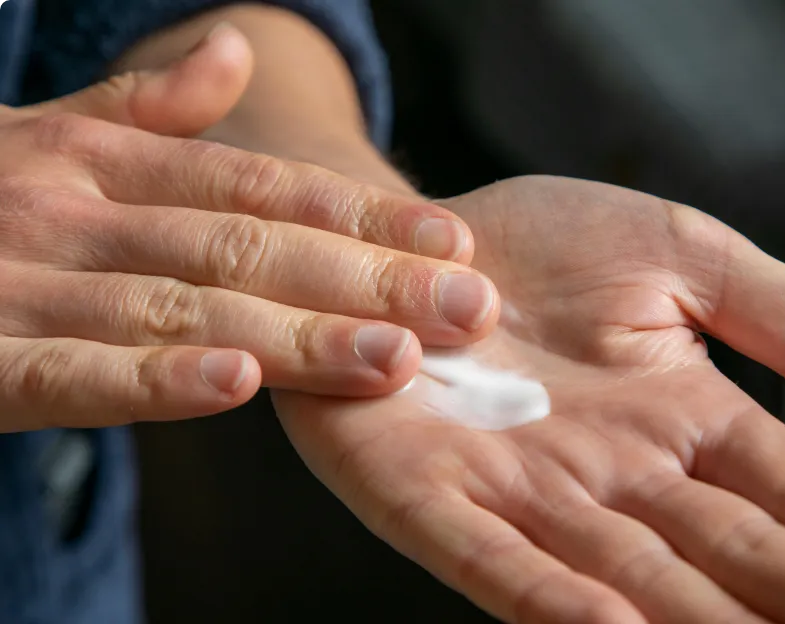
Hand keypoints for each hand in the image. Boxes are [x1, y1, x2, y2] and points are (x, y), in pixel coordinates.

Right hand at [0, 25, 498, 431]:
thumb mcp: (53, 132)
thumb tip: (234, 54)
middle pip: (252, 247)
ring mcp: (27, 279)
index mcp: (108, 162)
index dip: (365, 214)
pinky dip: (152, 377)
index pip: (264, 188)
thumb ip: (148, 110)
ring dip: (296, 332)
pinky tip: (238, 382)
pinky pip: (72, 372)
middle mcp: (82, 211)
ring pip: (186, 306)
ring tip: (394, 355)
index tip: (451, 241)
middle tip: (469, 307)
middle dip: (367, 280)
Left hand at [274, 176, 784, 622]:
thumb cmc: (543, 247)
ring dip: (688, 619)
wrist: (423, 239)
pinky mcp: (430, 490)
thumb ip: (783, 314)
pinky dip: (545, 595)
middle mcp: (614, 476)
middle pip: (725, 556)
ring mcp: (522, 490)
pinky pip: (489, 555)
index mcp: (683, 422)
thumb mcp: (680, 258)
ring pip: (621, 574)